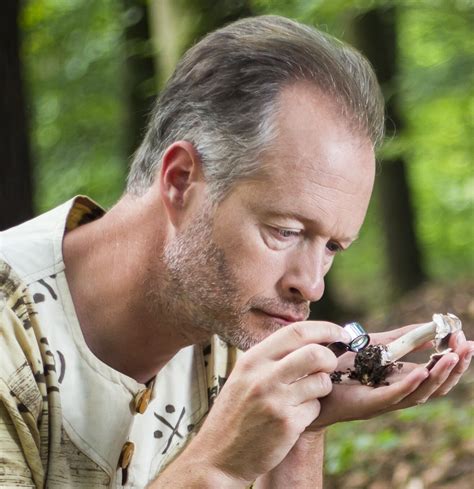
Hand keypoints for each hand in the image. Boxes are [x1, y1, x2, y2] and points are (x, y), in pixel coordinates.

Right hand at [183, 322, 350, 484]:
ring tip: (306, 394)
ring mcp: (275, 400)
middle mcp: (263, 376)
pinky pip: (315, 408)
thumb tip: (308, 340)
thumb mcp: (244, 375)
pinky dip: (311, 410)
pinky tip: (294, 416)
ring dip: (321, 387)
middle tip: (330, 365)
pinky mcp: (287, 424)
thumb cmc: (235, 411)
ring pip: (321, 381)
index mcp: (252, 359)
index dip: (325, 329)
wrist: (218, 454)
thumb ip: (271, 358)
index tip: (340, 333)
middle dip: (330, 358)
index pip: (296, 331)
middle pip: (315, 353)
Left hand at [307, 323, 473, 429]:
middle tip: (468, 346)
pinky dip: (411, 385)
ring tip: (453, 357)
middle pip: (438, 384)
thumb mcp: (377, 345)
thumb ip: (402, 338)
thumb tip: (432, 329)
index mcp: (404, 378)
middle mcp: (401, 391)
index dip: (454, 356)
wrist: (314, 382)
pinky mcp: (371, 403)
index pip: (438, 371)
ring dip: (439, 375)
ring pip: (422, 392)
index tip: (465, 337)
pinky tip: (423, 372)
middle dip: (455, 366)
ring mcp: (387, 399)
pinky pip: (395, 396)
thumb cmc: (344, 367)